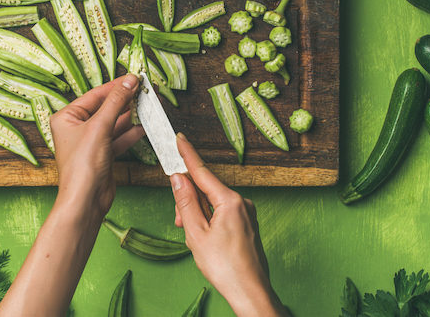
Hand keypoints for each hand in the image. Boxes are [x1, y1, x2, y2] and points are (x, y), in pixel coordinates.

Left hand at [50, 74, 143, 218]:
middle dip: (127, 100)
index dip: (117, 86)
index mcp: (67, 117)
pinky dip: (131, 132)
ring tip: (150, 105)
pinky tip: (144, 126)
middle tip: (147, 90)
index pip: (96, 95)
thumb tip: (130, 81)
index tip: (136, 78)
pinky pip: (119, 138)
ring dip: (132, 115)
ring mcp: (90, 142)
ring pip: (115, 123)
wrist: (86, 201)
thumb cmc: (82, 167)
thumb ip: (116, 102)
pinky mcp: (102, 155)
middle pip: (106, 107)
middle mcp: (77, 128)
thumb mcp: (100, 127)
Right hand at [170, 134, 288, 316]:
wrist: (250, 292)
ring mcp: (246, 214)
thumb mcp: (196, 234)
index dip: (188, 154)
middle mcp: (242, 202)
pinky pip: (222, 214)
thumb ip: (186, 203)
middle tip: (180, 223)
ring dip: (198, 215)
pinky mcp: (247, 225)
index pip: (203, 171)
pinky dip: (209, 222)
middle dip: (189, 202)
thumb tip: (178, 179)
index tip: (180, 138)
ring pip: (213, 204)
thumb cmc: (226, 268)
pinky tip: (205, 240)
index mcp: (230, 201)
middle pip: (206, 190)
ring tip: (195, 239)